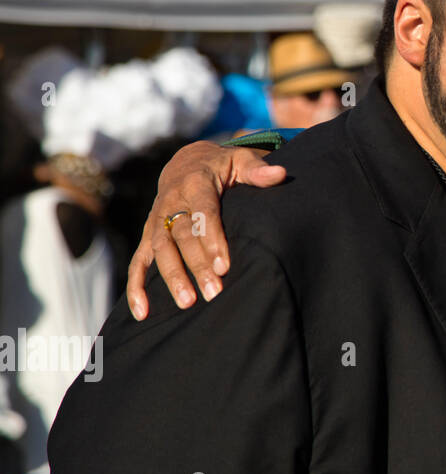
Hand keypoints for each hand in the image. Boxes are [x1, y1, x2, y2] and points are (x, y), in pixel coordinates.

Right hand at [126, 141, 284, 319]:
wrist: (186, 162)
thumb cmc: (222, 167)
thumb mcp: (241, 161)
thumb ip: (257, 170)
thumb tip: (280, 174)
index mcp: (195, 183)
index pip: (204, 212)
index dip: (212, 238)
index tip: (224, 265)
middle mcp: (171, 201)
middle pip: (182, 236)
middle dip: (197, 265)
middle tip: (214, 292)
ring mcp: (156, 220)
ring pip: (160, 250)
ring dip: (172, 277)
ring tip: (187, 303)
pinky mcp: (149, 235)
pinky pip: (138, 261)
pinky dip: (136, 287)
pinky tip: (142, 312)